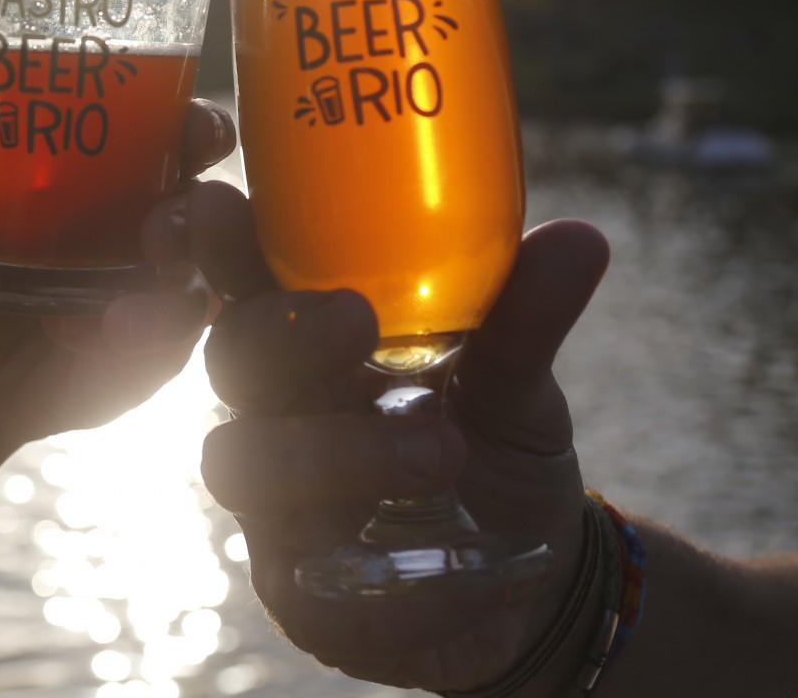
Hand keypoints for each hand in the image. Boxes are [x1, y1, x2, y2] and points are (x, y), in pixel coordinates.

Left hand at [0, 100, 232, 446]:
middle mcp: (164, 218)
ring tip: (113, 314)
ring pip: (200, 280)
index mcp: (130, 165)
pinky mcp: (167, 344)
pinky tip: (89, 340)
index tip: (191, 128)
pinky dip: (138, 340)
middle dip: (208, 210)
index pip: (183, 131)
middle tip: (160, 231)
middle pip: (216, 202)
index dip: (198, 126)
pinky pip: (174, 340)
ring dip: (167, 292)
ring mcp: (172, 285)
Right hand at [168, 180, 608, 691]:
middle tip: (357, 319)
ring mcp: (279, 508)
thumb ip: (526, 315)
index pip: (248, 283)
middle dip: (281, 335)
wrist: (535, 575)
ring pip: (247, 466)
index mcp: (312, 346)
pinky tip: (461, 566)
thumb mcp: (517, 379)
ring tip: (442, 453)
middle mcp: (278, 416)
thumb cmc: (495, 446)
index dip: (219, 245)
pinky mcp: (304, 598)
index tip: (217, 200)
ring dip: (337, 451)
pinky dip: (391, 566)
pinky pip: (312, 579)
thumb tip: (580, 240)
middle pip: (230, 361)